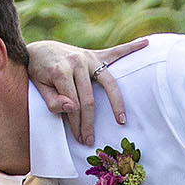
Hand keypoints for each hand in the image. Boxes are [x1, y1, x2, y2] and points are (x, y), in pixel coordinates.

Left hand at [24, 37, 150, 145]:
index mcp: (61, 71)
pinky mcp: (95, 55)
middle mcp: (77, 62)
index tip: (79, 139)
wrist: (39, 50)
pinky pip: (116, 52)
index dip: (76, 124)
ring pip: (108, 82)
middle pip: (89, 99)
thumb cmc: (38, 72)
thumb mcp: (39, 88)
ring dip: (116, 103)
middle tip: (90, 141)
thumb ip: (53, 100)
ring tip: (121, 120)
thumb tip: (72, 108)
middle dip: (89, 122)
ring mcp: (88, 57)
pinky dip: (132, 47)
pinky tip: (146, 43)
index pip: (73, 104)